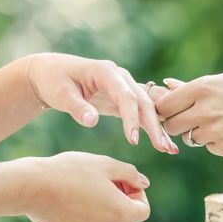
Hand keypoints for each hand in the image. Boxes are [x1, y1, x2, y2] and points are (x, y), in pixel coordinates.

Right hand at [20, 152, 150, 221]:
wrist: (32, 186)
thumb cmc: (71, 171)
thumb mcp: (105, 164)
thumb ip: (130, 173)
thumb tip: (143, 183)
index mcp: (120, 212)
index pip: (143, 211)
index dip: (138, 194)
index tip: (123, 181)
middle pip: (126, 219)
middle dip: (123, 201)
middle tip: (106, 181)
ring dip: (105, 208)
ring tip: (86, 187)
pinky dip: (85, 216)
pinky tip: (70, 198)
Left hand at [28, 53, 177, 153]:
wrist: (52, 74)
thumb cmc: (54, 81)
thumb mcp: (61, 94)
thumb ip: (77, 107)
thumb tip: (92, 122)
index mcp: (106, 72)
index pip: (125, 96)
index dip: (131, 118)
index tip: (133, 140)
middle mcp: (121, 77)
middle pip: (143, 102)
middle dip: (154, 125)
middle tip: (163, 147)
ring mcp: (124, 86)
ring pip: (147, 107)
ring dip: (159, 128)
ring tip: (170, 149)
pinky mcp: (123, 98)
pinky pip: (141, 113)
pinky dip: (152, 127)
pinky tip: (163, 144)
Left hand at [155, 70, 222, 156]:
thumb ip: (192, 88)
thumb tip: (166, 84)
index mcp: (202, 88)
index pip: (163, 105)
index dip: (165, 110)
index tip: (172, 110)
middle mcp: (204, 110)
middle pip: (171, 125)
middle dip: (178, 124)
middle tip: (193, 119)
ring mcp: (214, 132)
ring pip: (190, 138)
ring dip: (198, 133)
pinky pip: (209, 147)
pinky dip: (216, 142)